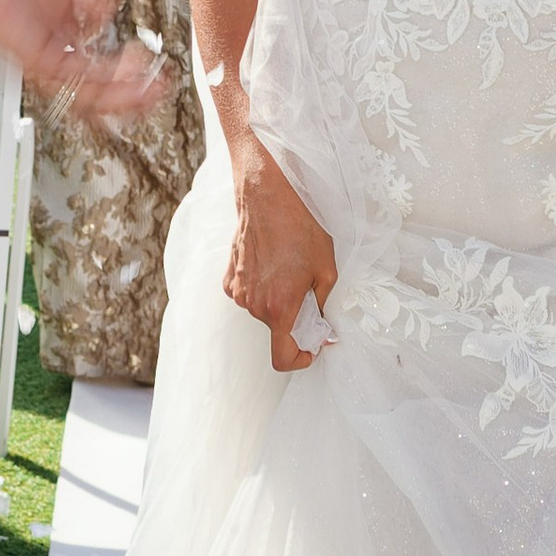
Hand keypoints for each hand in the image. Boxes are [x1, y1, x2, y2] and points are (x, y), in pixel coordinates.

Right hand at [226, 140, 336, 371]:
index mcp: (279, 308)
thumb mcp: (326, 269)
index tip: (313, 346)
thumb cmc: (300, 229)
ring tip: (289, 269)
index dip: (301, 359)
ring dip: (279, 301)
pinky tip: (272, 263)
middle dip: (296, 318)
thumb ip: (323, 306)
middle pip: (277, 329)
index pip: (283, 358)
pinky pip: (250, 295)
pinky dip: (263, 288)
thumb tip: (323, 329)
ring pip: (263, 311)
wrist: (266, 197)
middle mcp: (254, 305)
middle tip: (309, 290)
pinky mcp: (229, 280)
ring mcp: (238, 293)